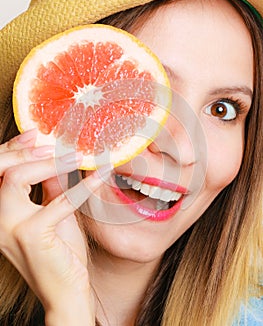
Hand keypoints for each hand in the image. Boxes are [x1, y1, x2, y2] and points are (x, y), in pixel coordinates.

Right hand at [0, 130, 109, 324]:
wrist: (65, 290)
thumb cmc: (60, 252)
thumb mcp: (53, 213)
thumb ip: (51, 188)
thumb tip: (59, 160)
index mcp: (2, 212)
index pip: (0, 172)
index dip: (14, 149)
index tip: (35, 134)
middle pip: (1, 171)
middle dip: (26, 151)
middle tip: (53, 144)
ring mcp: (10, 229)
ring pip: (16, 179)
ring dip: (47, 163)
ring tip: (74, 157)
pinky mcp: (32, 236)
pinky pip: (57, 202)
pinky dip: (80, 187)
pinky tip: (99, 176)